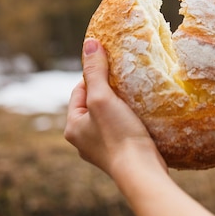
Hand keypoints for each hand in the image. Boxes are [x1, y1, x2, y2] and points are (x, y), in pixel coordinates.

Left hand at [64, 38, 165, 180]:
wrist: (141, 172)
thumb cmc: (118, 134)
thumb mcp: (102, 97)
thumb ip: (95, 71)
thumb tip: (89, 43)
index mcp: (73, 127)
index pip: (79, 89)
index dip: (94, 75)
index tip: (112, 66)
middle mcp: (83, 139)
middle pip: (94, 102)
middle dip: (109, 89)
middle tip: (125, 77)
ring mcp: (102, 148)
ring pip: (108, 114)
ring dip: (120, 103)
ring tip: (134, 92)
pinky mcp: (120, 152)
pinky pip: (121, 126)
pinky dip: (129, 116)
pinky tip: (141, 111)